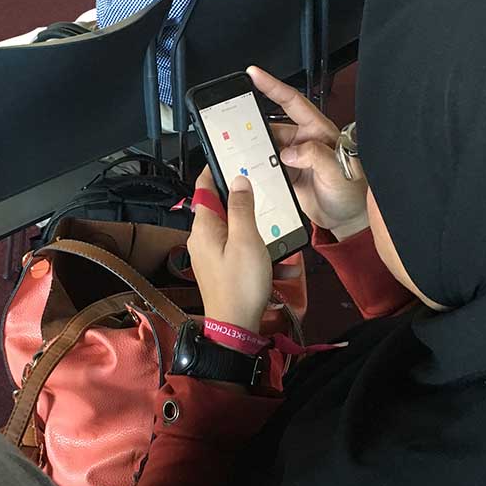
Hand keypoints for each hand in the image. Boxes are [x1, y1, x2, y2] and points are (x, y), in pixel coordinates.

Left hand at [188, 168, 274, 333]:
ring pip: (236, 231)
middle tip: (266, 192)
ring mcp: (211, 255)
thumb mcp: (247, 240)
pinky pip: (242, 252)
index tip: (230, 157)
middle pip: (222, 208)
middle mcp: (203, 239)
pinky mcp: (222, 269)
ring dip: (259, 233)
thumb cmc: (240, 285)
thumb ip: (242, 208)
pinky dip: (260, 254)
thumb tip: (237, 181)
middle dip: (245, 203)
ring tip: (281, 236)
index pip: (203, 188)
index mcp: (204, 227)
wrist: (236, 328)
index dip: (215, 171)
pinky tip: (282, 265)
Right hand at [248, 66, 368, 240]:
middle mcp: (303, 140)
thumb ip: (317, 156)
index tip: (254, 74)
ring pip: (263, 146)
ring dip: (252, 149)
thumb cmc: (352, 191)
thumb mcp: (339, 171)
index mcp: (318, 130)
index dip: (272, 86)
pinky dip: (253, 167)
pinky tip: (247, 170)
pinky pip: (263, 165)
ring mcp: (291, 158)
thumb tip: (290, 152)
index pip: (292, 101)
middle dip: (251, 124)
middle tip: (233, 125)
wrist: (346, 219)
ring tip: (239, 153)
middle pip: (270, 125)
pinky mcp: (283, 174)